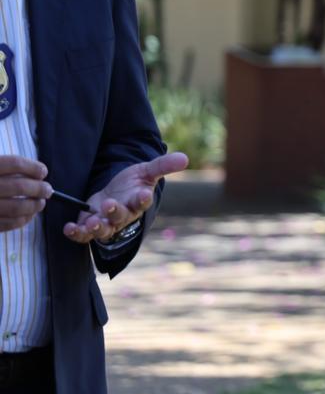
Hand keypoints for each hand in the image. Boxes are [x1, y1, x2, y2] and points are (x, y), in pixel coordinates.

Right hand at [0, 155, 49, 231]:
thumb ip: (5, 169)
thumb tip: (37, 175)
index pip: (14, 163)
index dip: (33, 167)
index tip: (43, 172)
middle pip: (19, 186)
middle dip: (39, 188)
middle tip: (48, 190)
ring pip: (17, 207)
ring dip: (34, 205)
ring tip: (40, 203)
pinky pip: (8, 223)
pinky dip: (23, 220)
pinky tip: (29, 216)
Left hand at [62, 152, 188, 243]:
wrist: (116, 193)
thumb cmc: (133, 183)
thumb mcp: (146, 171)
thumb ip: (163, 165)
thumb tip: (185, 158)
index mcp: (138, 201)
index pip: (143, 201)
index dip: (143, 199)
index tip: (143, 194)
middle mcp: (124, 215)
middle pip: (121, 217)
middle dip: (115, 212)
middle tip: (110, 205)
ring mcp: (107, 222)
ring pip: (103, 230)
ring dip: (96, 227)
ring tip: (91, 221)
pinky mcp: (91, 225)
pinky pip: (84, 235)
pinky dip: (76, 233)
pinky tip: (69, 227)